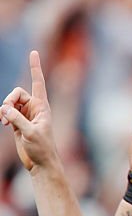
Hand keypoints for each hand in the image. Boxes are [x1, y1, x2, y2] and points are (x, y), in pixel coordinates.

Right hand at [1, 51, 56, 171]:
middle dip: (8, 100)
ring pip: (9, 102)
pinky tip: (4, 124)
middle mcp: (35, 108)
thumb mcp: (30, 133)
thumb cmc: (41, 148)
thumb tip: (4, 109)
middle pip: (16, 93)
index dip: (35, 67)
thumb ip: (17, 119)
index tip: (34, 52)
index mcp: (43, 106)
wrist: (40, 163)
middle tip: (6, 114)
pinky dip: (3, 116)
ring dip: (4, 110)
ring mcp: (26, 114)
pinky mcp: (18, 122)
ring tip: (5, 123)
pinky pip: (6, 112)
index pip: (38, 82)